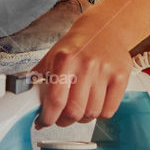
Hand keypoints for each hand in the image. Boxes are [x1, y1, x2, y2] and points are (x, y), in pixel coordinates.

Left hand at [30, 13, 134, 127]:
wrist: (104, 28)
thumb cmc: (76, 45)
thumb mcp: (52, 56)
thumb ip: (38, 79)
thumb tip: (28, 103)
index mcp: (65, 59)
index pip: (56, 100)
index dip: (48, 117)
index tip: (44, 121)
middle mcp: (86, 65)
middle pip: (75, 111)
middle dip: (65, 121)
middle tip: (61, 118)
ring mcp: (106, 71)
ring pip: (92, 113)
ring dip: (82, 118)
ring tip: (79, 108)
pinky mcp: (121, 77)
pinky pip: (108, 111)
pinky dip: (99, 114)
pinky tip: (94, 103)